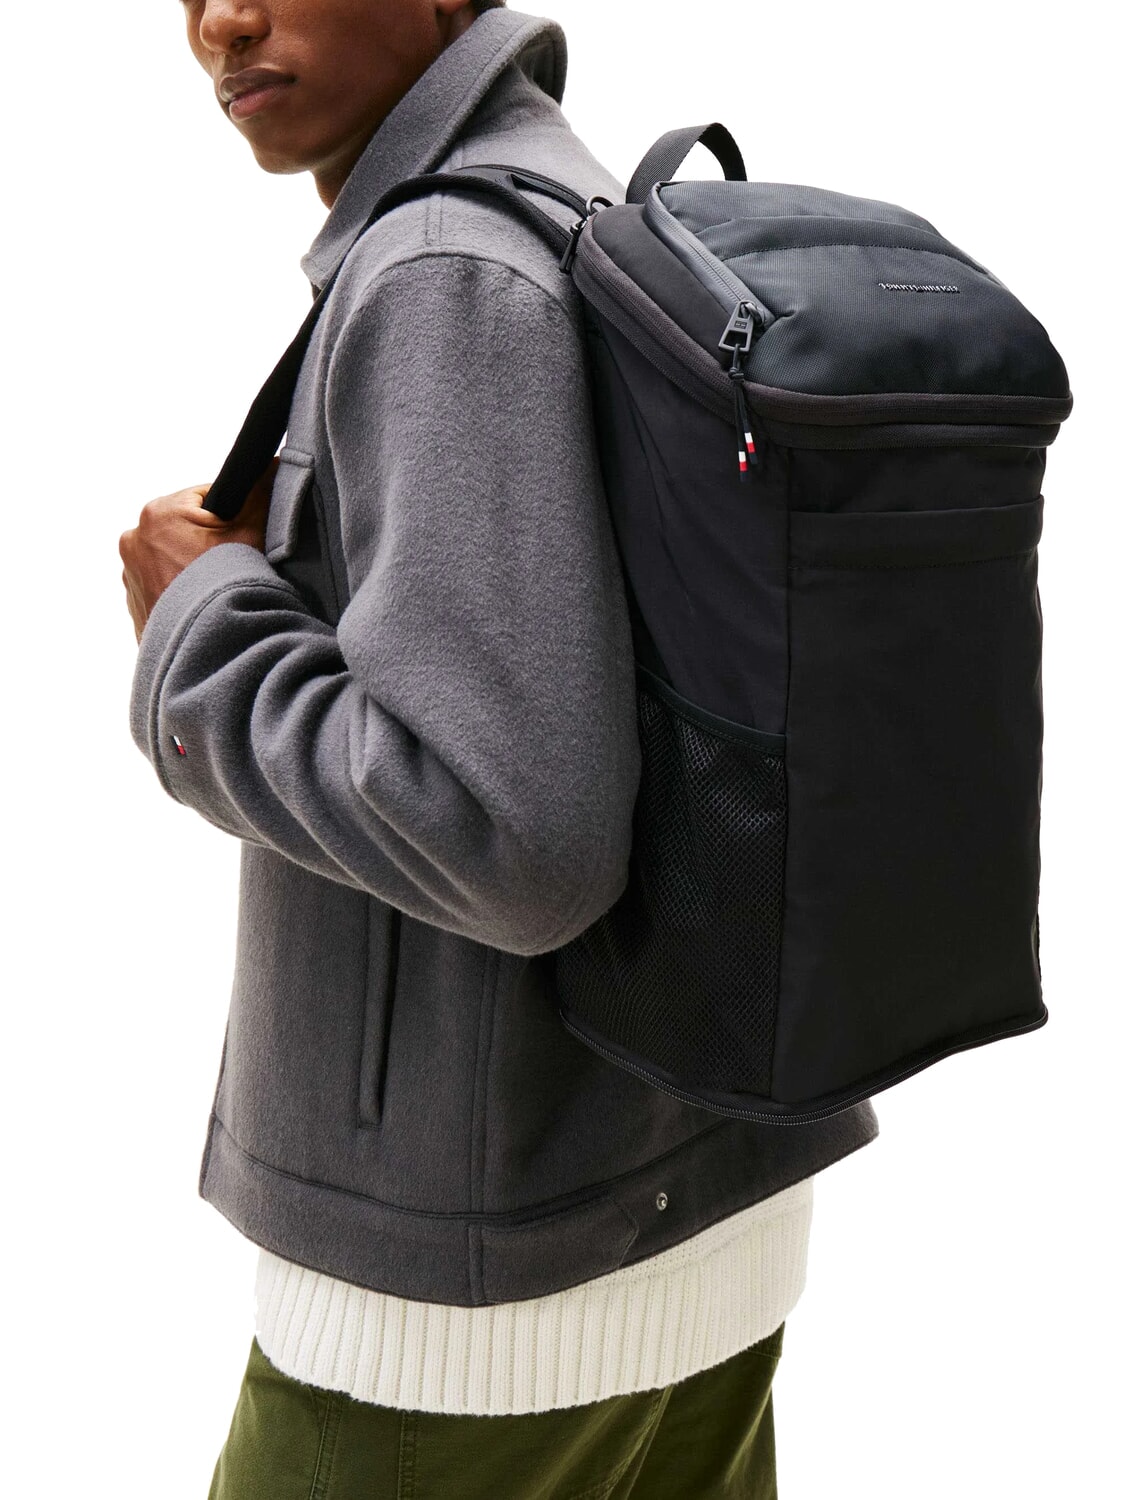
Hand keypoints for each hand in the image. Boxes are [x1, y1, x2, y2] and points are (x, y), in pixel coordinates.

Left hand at [119, 457, 278, 644]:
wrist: (206, 653)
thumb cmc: (224, 591)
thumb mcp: (250, 536)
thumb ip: (260, 494)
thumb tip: (272, 464)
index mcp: (157, 514)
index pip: (205, 499)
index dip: (233, 516)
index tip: (244, 539)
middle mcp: (134, 540)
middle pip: (189, 529)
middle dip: (212, 545)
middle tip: (236, 568)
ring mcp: (131, 576)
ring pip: (177, 558)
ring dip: (197, 569)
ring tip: (220, 591)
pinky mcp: (135, 606)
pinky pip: (167, 587)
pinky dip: (185, 593)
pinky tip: (205, 606)